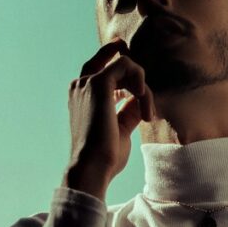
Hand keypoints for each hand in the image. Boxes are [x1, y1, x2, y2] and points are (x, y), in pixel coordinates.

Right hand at [63, 38, 155, 198]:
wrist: (93, 167)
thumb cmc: (105, 156)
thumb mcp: (122, 128)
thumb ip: (129, 110)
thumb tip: (140, 97)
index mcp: (82, 96)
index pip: (98, 67)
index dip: (115, 59)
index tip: (131, 64)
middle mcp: (80, 86)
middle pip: (112, 63)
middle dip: (135, 73)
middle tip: (145, 105)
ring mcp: (87, 83)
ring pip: (124, 65)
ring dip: (143, 88)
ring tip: (146, 114)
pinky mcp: (98, 83)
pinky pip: (126, 65)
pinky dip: (140, 81)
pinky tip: (142, 100)